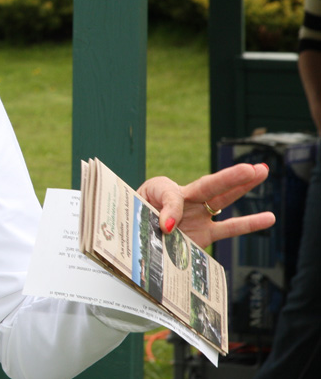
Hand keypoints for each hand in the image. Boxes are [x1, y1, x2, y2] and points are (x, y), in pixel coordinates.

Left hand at [137, 163, 275, 247]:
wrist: (134, 230)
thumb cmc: (135, 211)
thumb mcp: (139, 203)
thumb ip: (157, 210)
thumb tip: (170, 226)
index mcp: (167, 189)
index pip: (171, 194)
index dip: (170, 209)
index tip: (166, 226)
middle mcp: (187, 200)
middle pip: (211, 184)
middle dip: (231, 176)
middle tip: (254, 167)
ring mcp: (197, 216)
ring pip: (223, 198)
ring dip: (242, 186)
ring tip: (262, 171)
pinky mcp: (203, 234)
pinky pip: (228, 228)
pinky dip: (248, 224)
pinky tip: (269, 217)